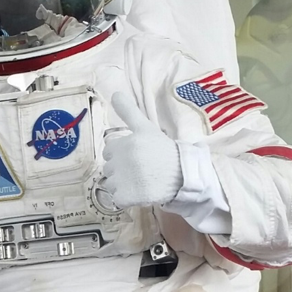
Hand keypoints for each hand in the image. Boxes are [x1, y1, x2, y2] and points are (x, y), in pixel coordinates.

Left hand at [98, 91, 181, 211]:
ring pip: (111, 184)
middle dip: (121, 169)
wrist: (182, 175)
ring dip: (122, 184)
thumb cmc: (164, 151)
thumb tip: (114, 93)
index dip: (122, 154)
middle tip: (141, 169)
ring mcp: (123, 180)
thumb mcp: (146, 127)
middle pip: (109, 168)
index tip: (137, 155)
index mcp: (125, 143)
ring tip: (141, 180)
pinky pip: (117, 199)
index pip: (110, 150)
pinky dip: (126, 198)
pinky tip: (140, 191)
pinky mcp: (126, 196)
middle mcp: (122, 160)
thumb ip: (129, 111)